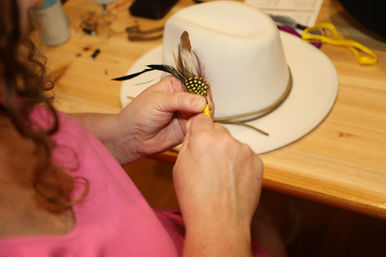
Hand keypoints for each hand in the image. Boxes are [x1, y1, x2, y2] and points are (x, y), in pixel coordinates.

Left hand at [114, 76, 206, 163]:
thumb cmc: (138, 115)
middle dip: (205, 104)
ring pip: (205, 112)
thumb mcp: (159, 101)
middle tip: (201, 110)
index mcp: (175, 85)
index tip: (202, 98)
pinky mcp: (188, 127)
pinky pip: (201, 126)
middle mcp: (183, 98)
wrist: (132, 137)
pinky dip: (201, 127)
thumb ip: (181, 100)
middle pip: (204, 97)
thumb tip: (201, 101)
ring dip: (204, 116)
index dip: (202, 91)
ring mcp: (186, 113)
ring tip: (195, 119)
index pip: (196, 83)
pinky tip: (194, 127)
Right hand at [173, 114, 262, 236]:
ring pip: (233, 144)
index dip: (199, 128)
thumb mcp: (180, 167)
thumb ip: (188, 144)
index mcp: (203, 138)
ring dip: (228, 154)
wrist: (219, 223)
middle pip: (219, 130)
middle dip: (214, 141)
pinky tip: (233, 181)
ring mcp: (244, 151)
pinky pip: (246, 157)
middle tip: (209, 163)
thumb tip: (193, 131)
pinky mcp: (257, 162)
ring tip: (222, 177)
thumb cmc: (196, 199)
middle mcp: (226, 140)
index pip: (202, 118)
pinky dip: (241, 165)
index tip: (199, 135)